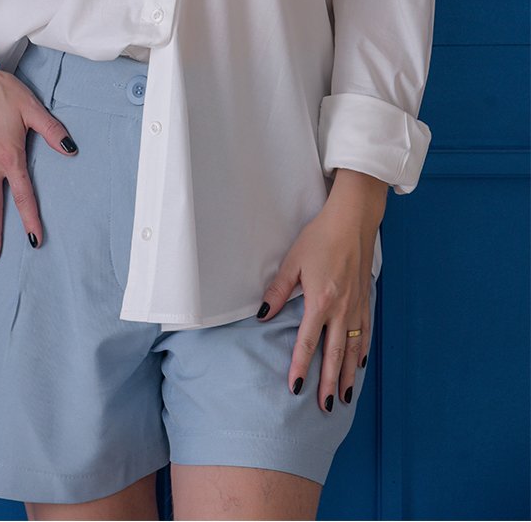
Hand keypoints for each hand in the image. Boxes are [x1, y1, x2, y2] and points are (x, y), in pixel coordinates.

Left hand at [257, 169, 386, 410]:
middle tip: (324, 407)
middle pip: (334, 354)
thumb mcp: (293, 261)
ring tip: (342, 397)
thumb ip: (279, 291)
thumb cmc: (321, 237)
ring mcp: (357, 306)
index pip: (308, 342)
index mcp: (321, 301)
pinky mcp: (365, 299)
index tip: (296, 388)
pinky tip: (358, 365)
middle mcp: (342, 309)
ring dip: (346, 375)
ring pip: (352, 349)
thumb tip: (262, 315)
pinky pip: (365, 333)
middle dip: (328, 382)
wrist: (353, 220)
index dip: (301, 367)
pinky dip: (362, 352)